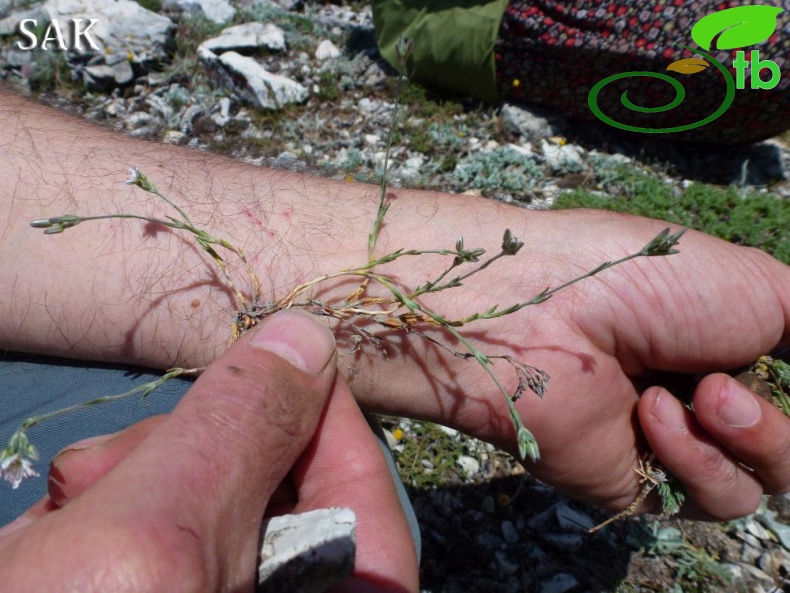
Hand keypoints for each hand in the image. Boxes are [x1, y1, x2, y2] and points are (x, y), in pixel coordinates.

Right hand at [0, 311, 417, 592]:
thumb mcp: (144, 549)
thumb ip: (234, 435)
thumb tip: (308, 337)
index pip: (362, 490)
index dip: (320, 411)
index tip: (276, 356)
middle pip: (272, 491)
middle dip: (189, 458)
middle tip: (107, 477)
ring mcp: (208, 592)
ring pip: (197, 504)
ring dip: (126, 492)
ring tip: (58, 530)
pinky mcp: (157, 586)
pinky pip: (145, 535)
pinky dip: (94, 523)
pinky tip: (42, 550)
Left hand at [367, 208, 788, 519]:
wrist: (545, 310)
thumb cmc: (644, 278)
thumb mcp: (758, 282)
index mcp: (727, 341)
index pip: (788, 384)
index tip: (777, 358)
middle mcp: (703, 392)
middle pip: (789, 441)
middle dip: (773, 420)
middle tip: (717, 381)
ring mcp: (672, 441)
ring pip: (768, 479)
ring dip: (750, 438)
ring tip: (698, 395)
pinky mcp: (638, 484)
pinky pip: (715, 500)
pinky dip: (699, 461)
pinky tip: (649, 417)